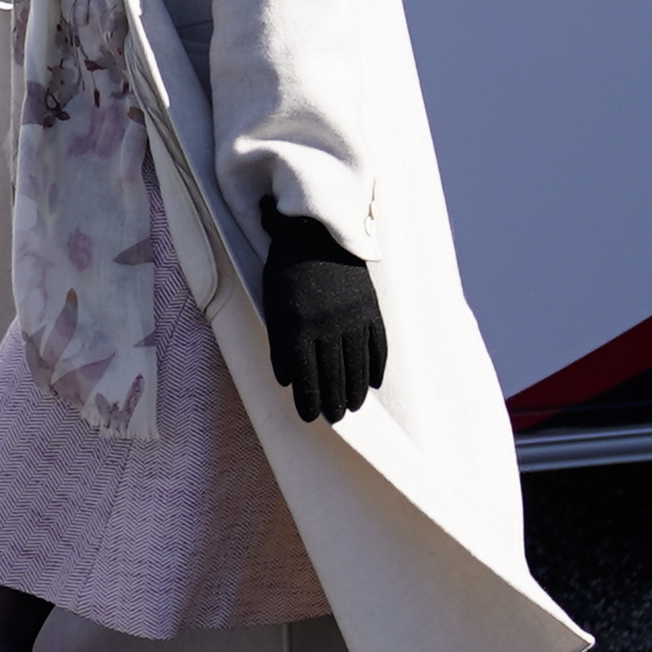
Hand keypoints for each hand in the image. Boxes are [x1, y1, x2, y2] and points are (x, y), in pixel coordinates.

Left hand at [257, 210, 385, 425]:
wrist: (318, 233)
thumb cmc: (287, 271)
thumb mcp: (273, 305)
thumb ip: (280, 344)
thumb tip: (286, 381)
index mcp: (298, 325)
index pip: (305, 374)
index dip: (308, 399)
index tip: (309, 417)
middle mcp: (327, 325)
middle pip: (333, 375)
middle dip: (332, 401)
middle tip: (333, 418)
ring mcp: (353, 317)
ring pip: (357, 365)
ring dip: (356, 390)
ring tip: (352, 407)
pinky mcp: (370, 308)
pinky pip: (377, 345)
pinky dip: (376, 367)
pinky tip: (373, 383)